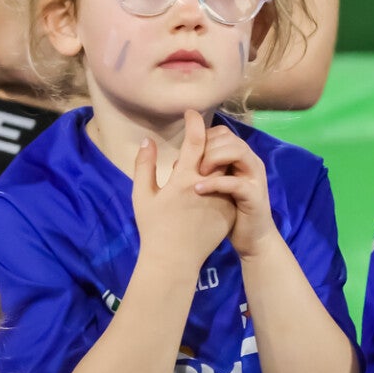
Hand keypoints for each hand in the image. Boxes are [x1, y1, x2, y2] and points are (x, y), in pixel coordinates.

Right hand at [131, 112, 234, 272]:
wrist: (173, 260)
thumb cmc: (153, 228)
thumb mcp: (142, 196)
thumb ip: (144, 166)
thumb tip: (147, 141)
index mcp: (185, 178)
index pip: (196, 140)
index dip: (195, 121)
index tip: (192, 112)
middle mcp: (207, 184)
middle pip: (218, 149)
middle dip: (212, 138)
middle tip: (202, 134)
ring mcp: (222, 197)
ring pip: (227, 166)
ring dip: (219, 158)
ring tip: (208, 157)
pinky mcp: (230, 209)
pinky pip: (231, 185)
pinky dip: (224, 178)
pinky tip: (215, 180)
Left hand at [191, 123, 280, 258]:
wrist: (252, 238)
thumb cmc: (229, 212)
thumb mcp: (215, 185)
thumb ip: (202, 170)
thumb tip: (177, 161)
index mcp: (240, 157)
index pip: (222, 133)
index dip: (203, 137)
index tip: (188, 153)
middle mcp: (250, 162)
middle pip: (229, 138)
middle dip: (207, 147)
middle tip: (192, 165)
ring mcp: (254, 177)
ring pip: (237, 152)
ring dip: (214, 159)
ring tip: (198, 174)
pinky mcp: (254, 195)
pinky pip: (236, 183)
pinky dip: (215, 183)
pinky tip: (198, 190)